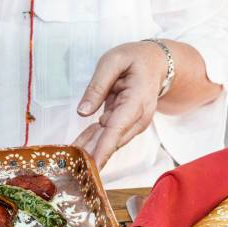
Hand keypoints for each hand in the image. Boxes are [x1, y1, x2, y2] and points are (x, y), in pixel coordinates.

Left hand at [73, 41, 166, 168]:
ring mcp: (135, 124)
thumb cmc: (136, 59)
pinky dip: (92, 141)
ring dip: (90, 149)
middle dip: (92, 154)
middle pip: (112, 140)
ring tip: (70, 158)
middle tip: (71, 166)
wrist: (156, 64)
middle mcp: (139, 117)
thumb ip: (97, 85)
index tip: (93, 166)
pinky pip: (107, 136)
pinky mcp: (127, 125)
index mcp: (137, 99)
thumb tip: (82, 112)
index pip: (117, 128)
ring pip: (109, 141)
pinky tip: (77, 148)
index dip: (104, 149)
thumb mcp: (113, 61)